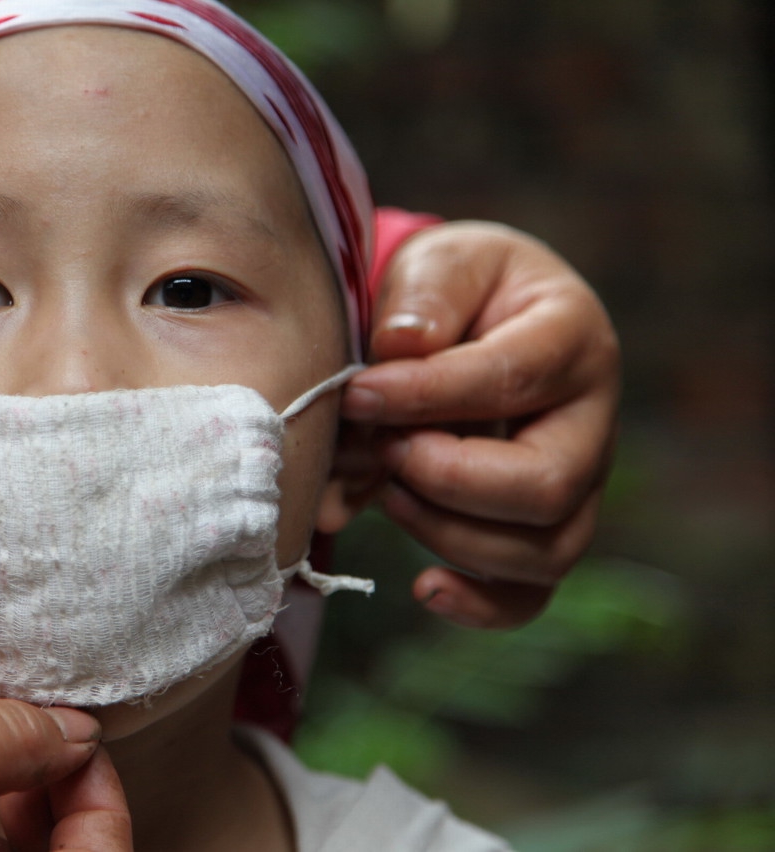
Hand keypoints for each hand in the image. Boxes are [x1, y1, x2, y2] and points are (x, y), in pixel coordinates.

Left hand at [343, 221, 619, 628]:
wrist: (471, 317)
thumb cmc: (454, 289)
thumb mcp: (441, 262)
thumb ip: (424, 296)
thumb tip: (401, 348)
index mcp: (573, 338)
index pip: (512, 380)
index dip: (427, 395)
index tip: (359, 393)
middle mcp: (592, 420)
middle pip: (545, 486)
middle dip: (446, 479)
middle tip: (382, 450)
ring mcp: (577, 485)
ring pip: (544, 552)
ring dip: (448, 534)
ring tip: (386, 491)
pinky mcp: (543, 529)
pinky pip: (532, 595)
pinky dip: (480, 605)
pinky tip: (424, 587)